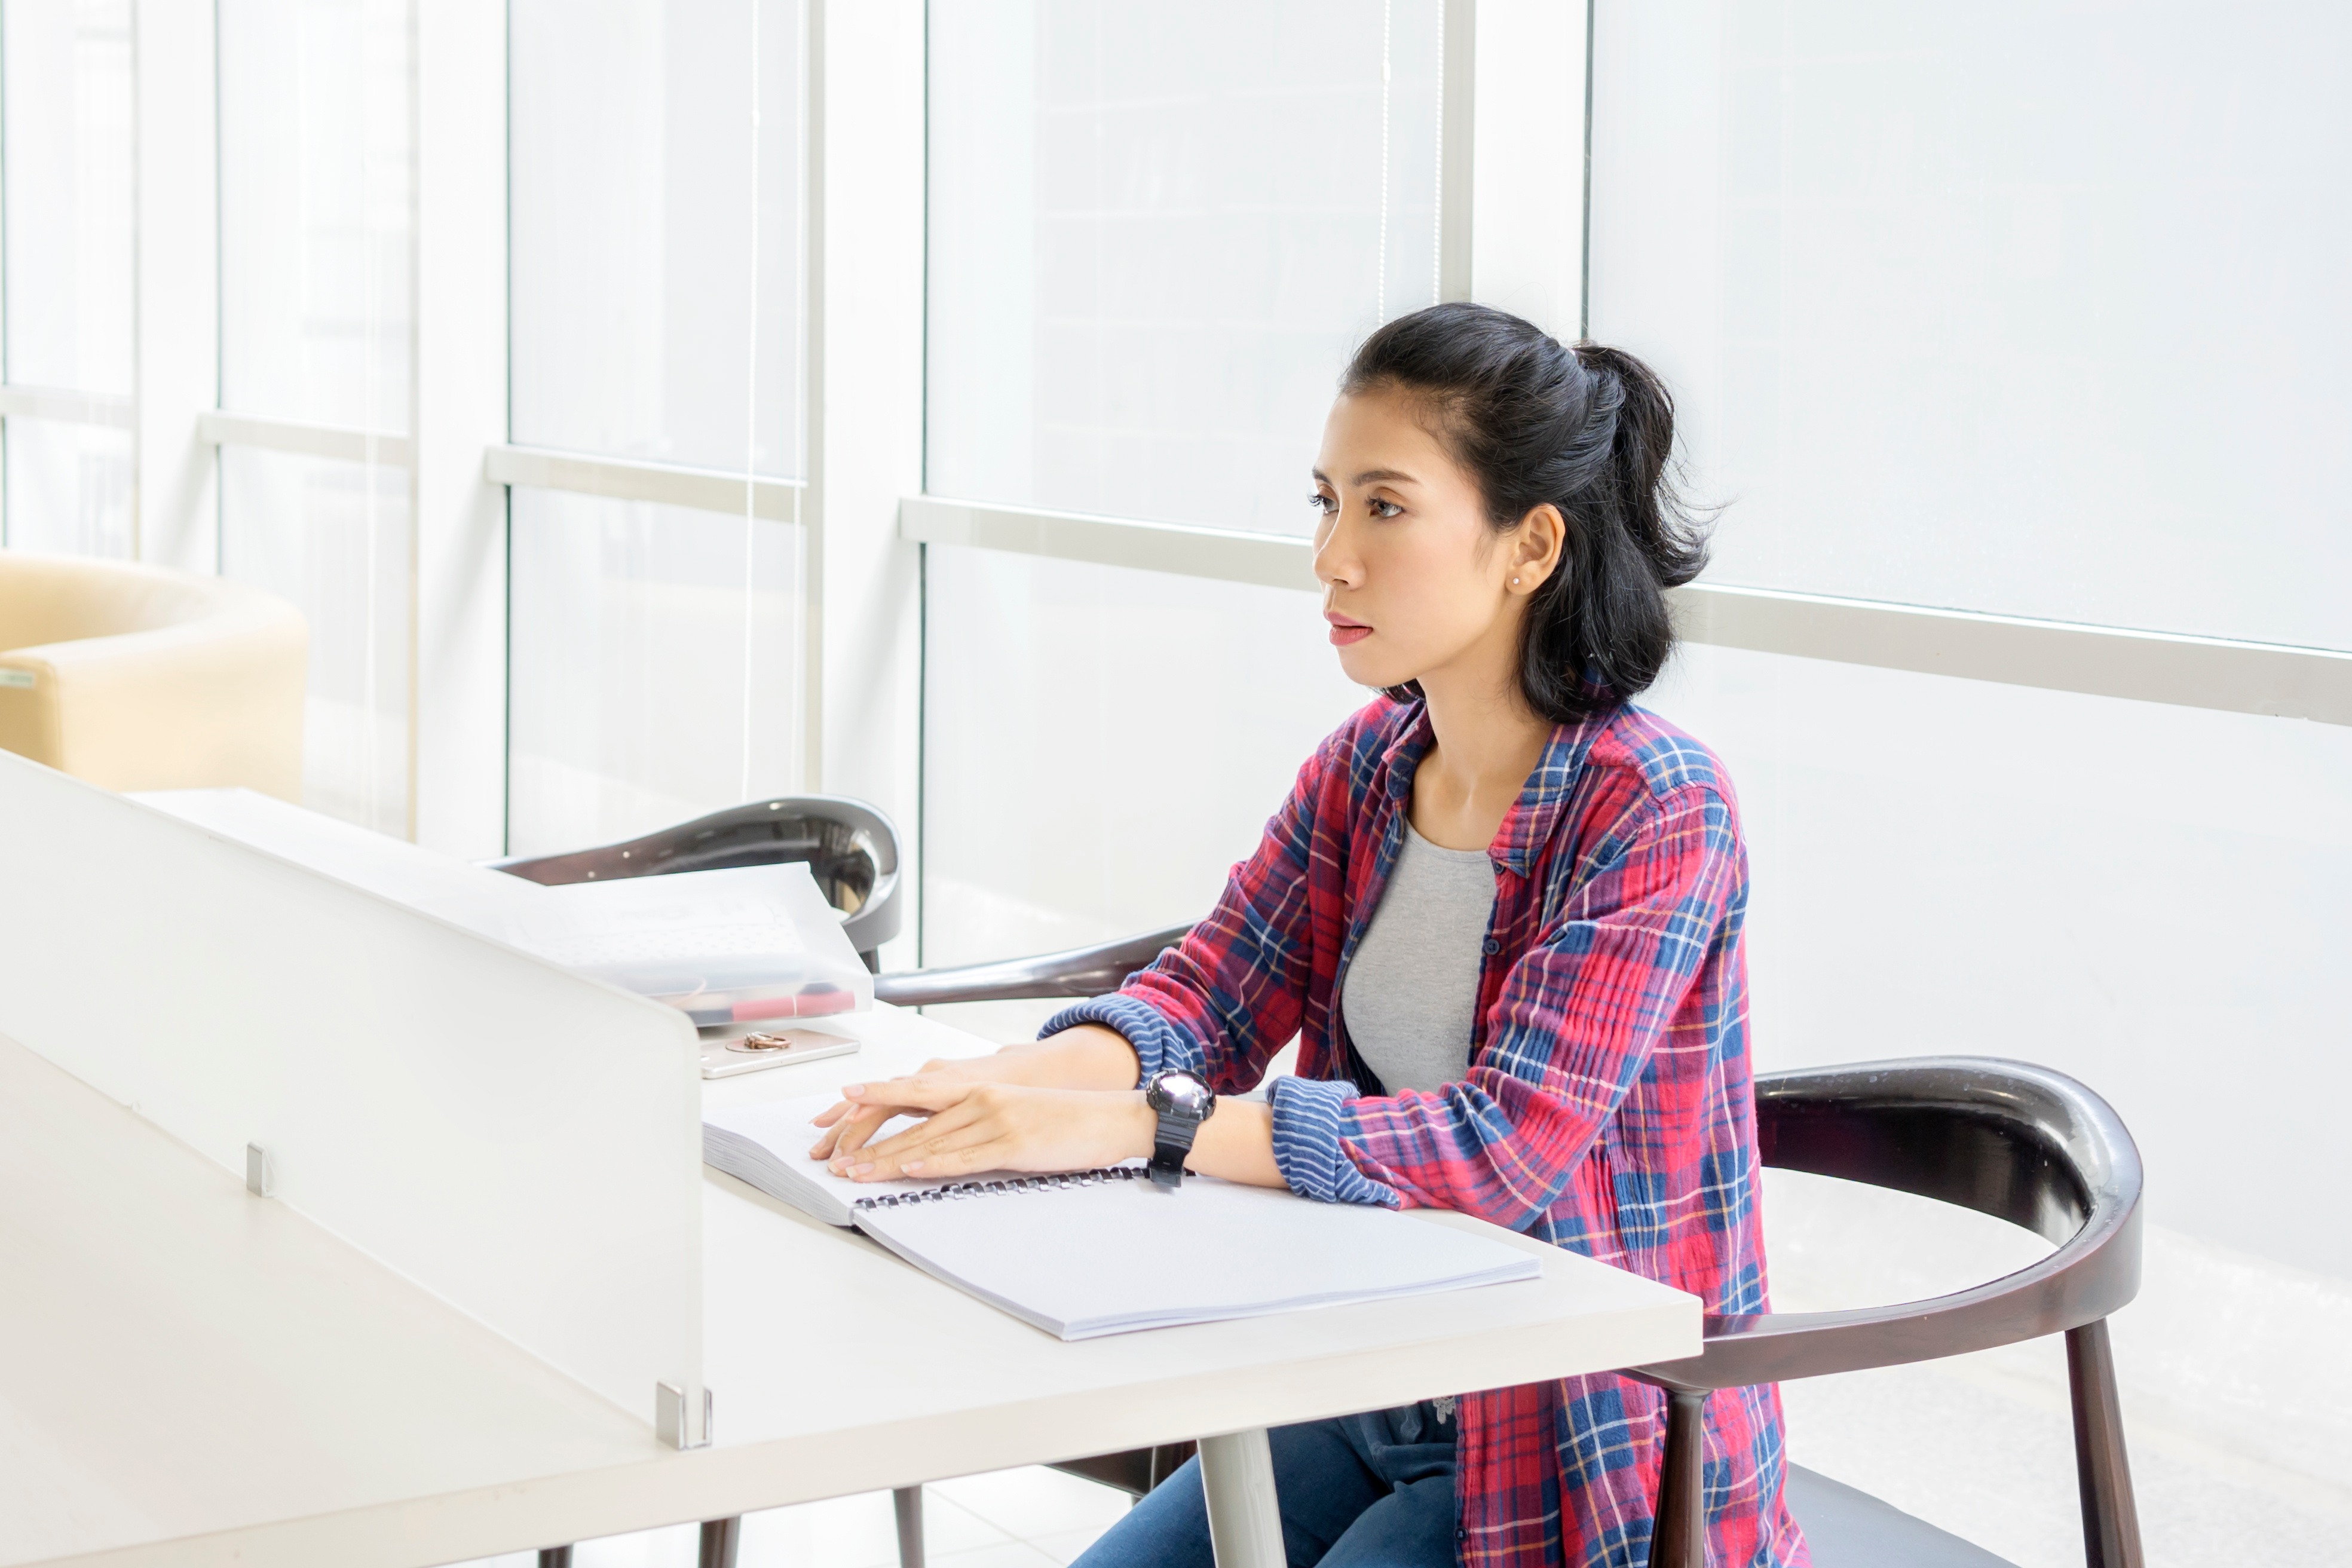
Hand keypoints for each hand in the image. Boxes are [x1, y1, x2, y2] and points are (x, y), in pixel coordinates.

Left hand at [807, 1051, 1058, 1163]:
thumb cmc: (1059, 1119)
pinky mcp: (1012, 1145)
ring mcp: (995, 1121)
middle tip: (835, 1159)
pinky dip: (933, 1164)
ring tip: (855, 1173)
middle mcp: (980, 1099)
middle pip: (913, 1124)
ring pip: (930, 1143)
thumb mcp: (1011, 1109)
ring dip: (887, 1161)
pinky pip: (965, 1157)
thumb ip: (974, 1120)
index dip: (876, 1096)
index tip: (841, 1102)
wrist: (1107, 1118)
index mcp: (977, 1087)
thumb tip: (938, 1142)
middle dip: (870, 1144)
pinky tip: (909, 1170)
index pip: (915, 1093)